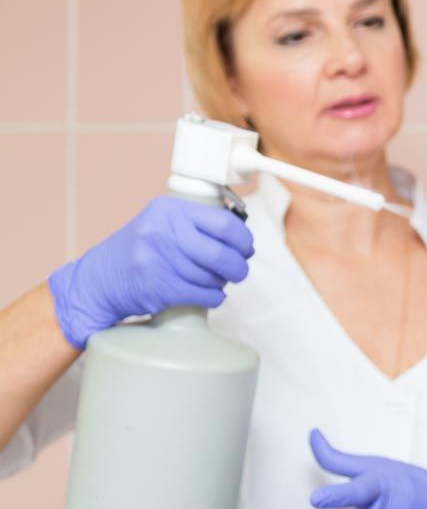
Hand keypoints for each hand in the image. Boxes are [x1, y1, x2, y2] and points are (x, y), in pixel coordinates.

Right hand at [47, 196, 253, 348]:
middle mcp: (162, 232)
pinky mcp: (157, 287)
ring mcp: (158, 260)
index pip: (224, 222)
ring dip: (222, 283)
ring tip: (216, 281)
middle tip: (239, 270)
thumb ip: (194, 223)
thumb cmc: (137, 252)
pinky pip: (203, 294)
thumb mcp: (160, 223)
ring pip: (213, 276)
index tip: (246, 248)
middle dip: (238, 266)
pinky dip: (214, 298)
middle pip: (222, 253)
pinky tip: (211, 295)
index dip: (243, 239)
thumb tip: (240, 235)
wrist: (98, 281)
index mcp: (168, 210)